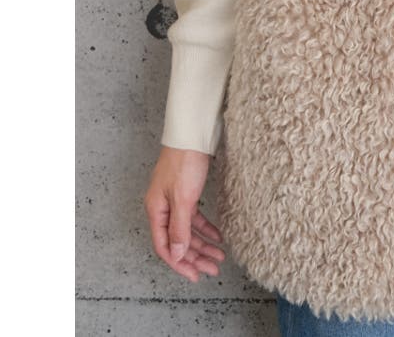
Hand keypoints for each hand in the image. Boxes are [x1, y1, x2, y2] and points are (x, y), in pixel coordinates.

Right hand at [143, 146, 224, 282]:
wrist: (192, 135)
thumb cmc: (184, 162)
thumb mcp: (183, 198)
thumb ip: (180, 227)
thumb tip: (177, 255)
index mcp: (156, 211)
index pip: (166, 247)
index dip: (180, 263)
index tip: (196, 276)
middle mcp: (163, 209)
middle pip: (178, 241)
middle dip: (196, 256)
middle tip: (213, 268)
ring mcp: (175, 201)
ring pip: (188, 230)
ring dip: (203, 244)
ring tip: (219, 256)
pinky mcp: (187, 193)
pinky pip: (195, 218)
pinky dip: (206, 228)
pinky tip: (218, 235)